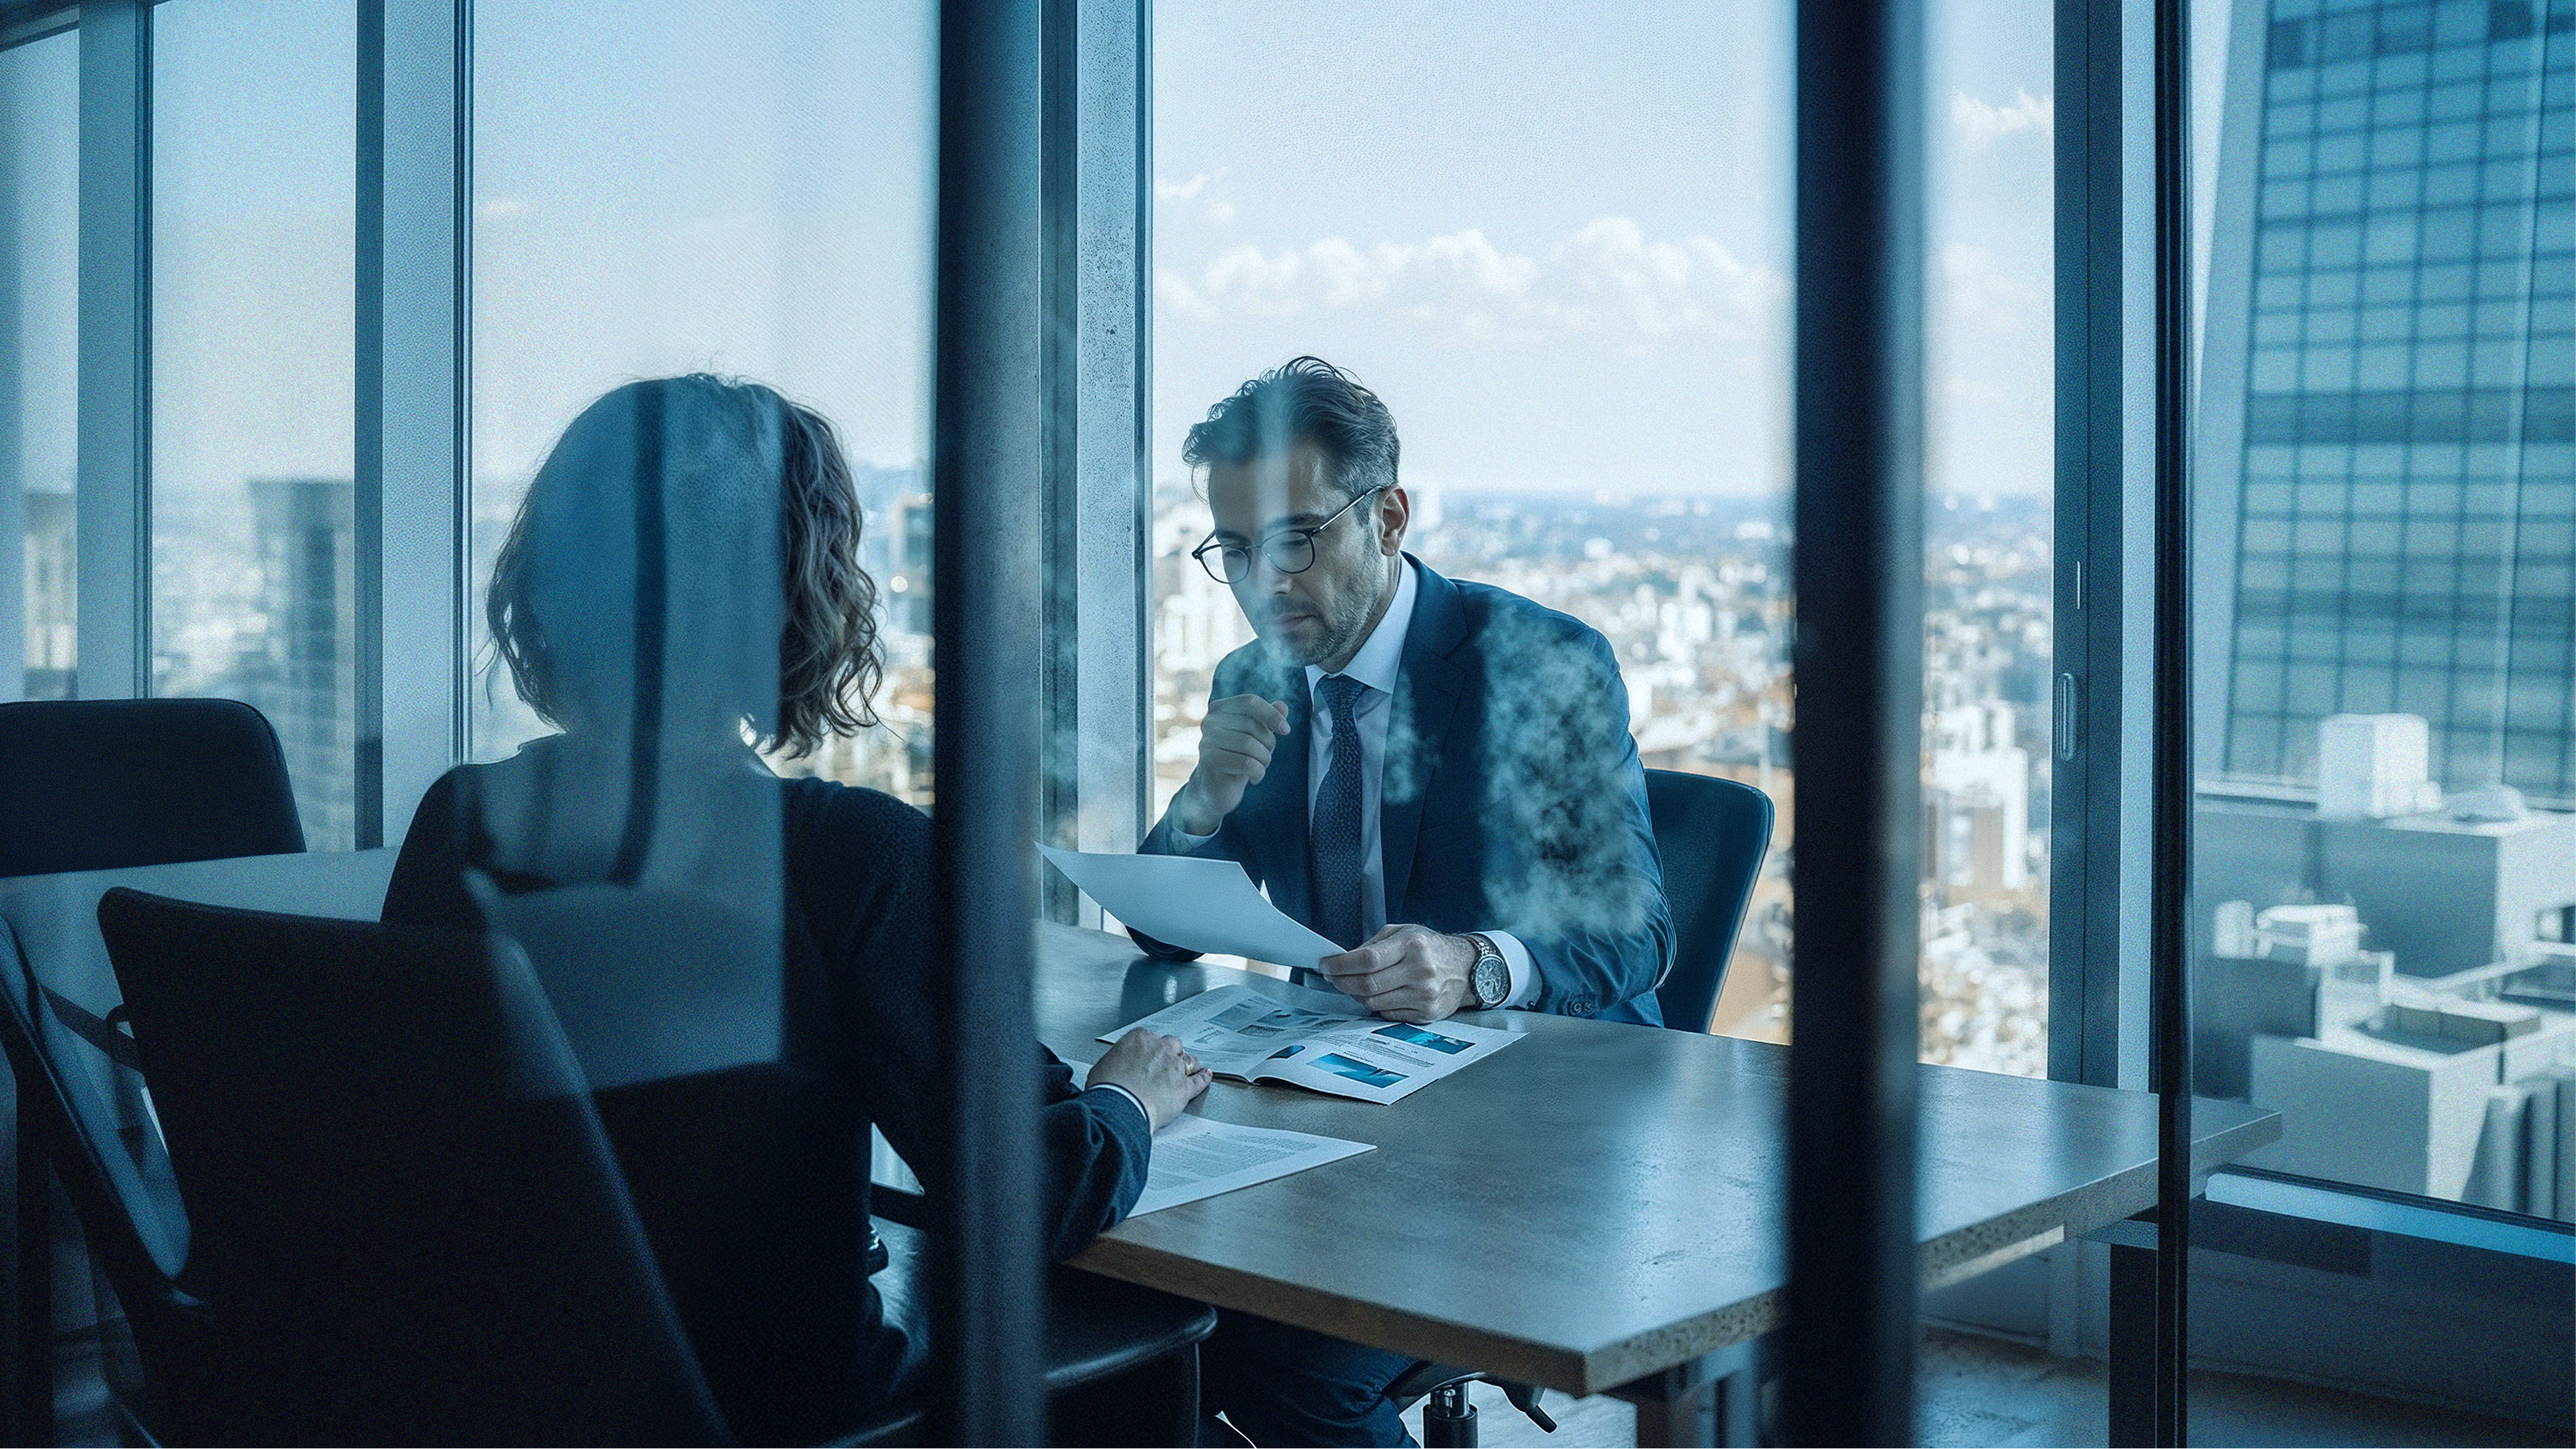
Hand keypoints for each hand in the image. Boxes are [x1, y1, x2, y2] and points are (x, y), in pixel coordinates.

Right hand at [1087, 1029, 1212, 1129]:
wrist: (1119, 1107)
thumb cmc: (1108, 1089)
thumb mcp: (1102, 1067)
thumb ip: (1115, 1062)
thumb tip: (1114, 1068)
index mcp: (1139, 1039)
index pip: (1149, 1038)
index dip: (1149, 1050)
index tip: (1147, 1057)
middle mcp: (1159, 1049)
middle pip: (1172, 1045)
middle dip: (1170, 1053)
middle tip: (1164, 1063)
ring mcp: (1174, 1067)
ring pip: (1188, 1060)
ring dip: (1188, 1064)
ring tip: (1189, 1068)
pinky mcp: (1183, 1087)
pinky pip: (1198, 1081)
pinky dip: (1203, 1078)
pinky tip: (1205, 1076)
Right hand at [1168, 695, 1290, 837]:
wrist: (1217, 789)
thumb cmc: (1237, 758)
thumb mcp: (1255, 737)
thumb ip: (1267, 720)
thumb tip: (1282, 706)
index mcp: (1220, 709)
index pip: (1250, 702)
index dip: (1271, 714)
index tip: (1286, 730)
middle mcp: (1210, 721)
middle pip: (1252, 725)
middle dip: (1268, 743)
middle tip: (1265, 757)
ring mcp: (1207, 740)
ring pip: (1250, 744)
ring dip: (1264, 759)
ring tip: (1259, 767)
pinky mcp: (1209, 761)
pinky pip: (1246, 763)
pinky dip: (1258, 772)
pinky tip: (1254, 778)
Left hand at [1317, 925, 1476, 1023]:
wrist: (1465, 967)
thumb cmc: (1429, 947)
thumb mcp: (1403, 932)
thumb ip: (1374, 945)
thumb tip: (1343, 960)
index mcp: (1412, 944)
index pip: (1367, 959)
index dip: (1341, 965)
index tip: (1326, 966)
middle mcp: (1420, 970)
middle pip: (1368, 984)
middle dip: (1342, 982)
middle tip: (1332, 978)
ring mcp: (1424, 994)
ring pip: (1374, 1003)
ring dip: (1356, 995)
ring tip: (1353, 986)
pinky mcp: (1426, 1012)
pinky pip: (1388, 1014)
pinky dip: (1376, 1006)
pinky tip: (1377, 995)